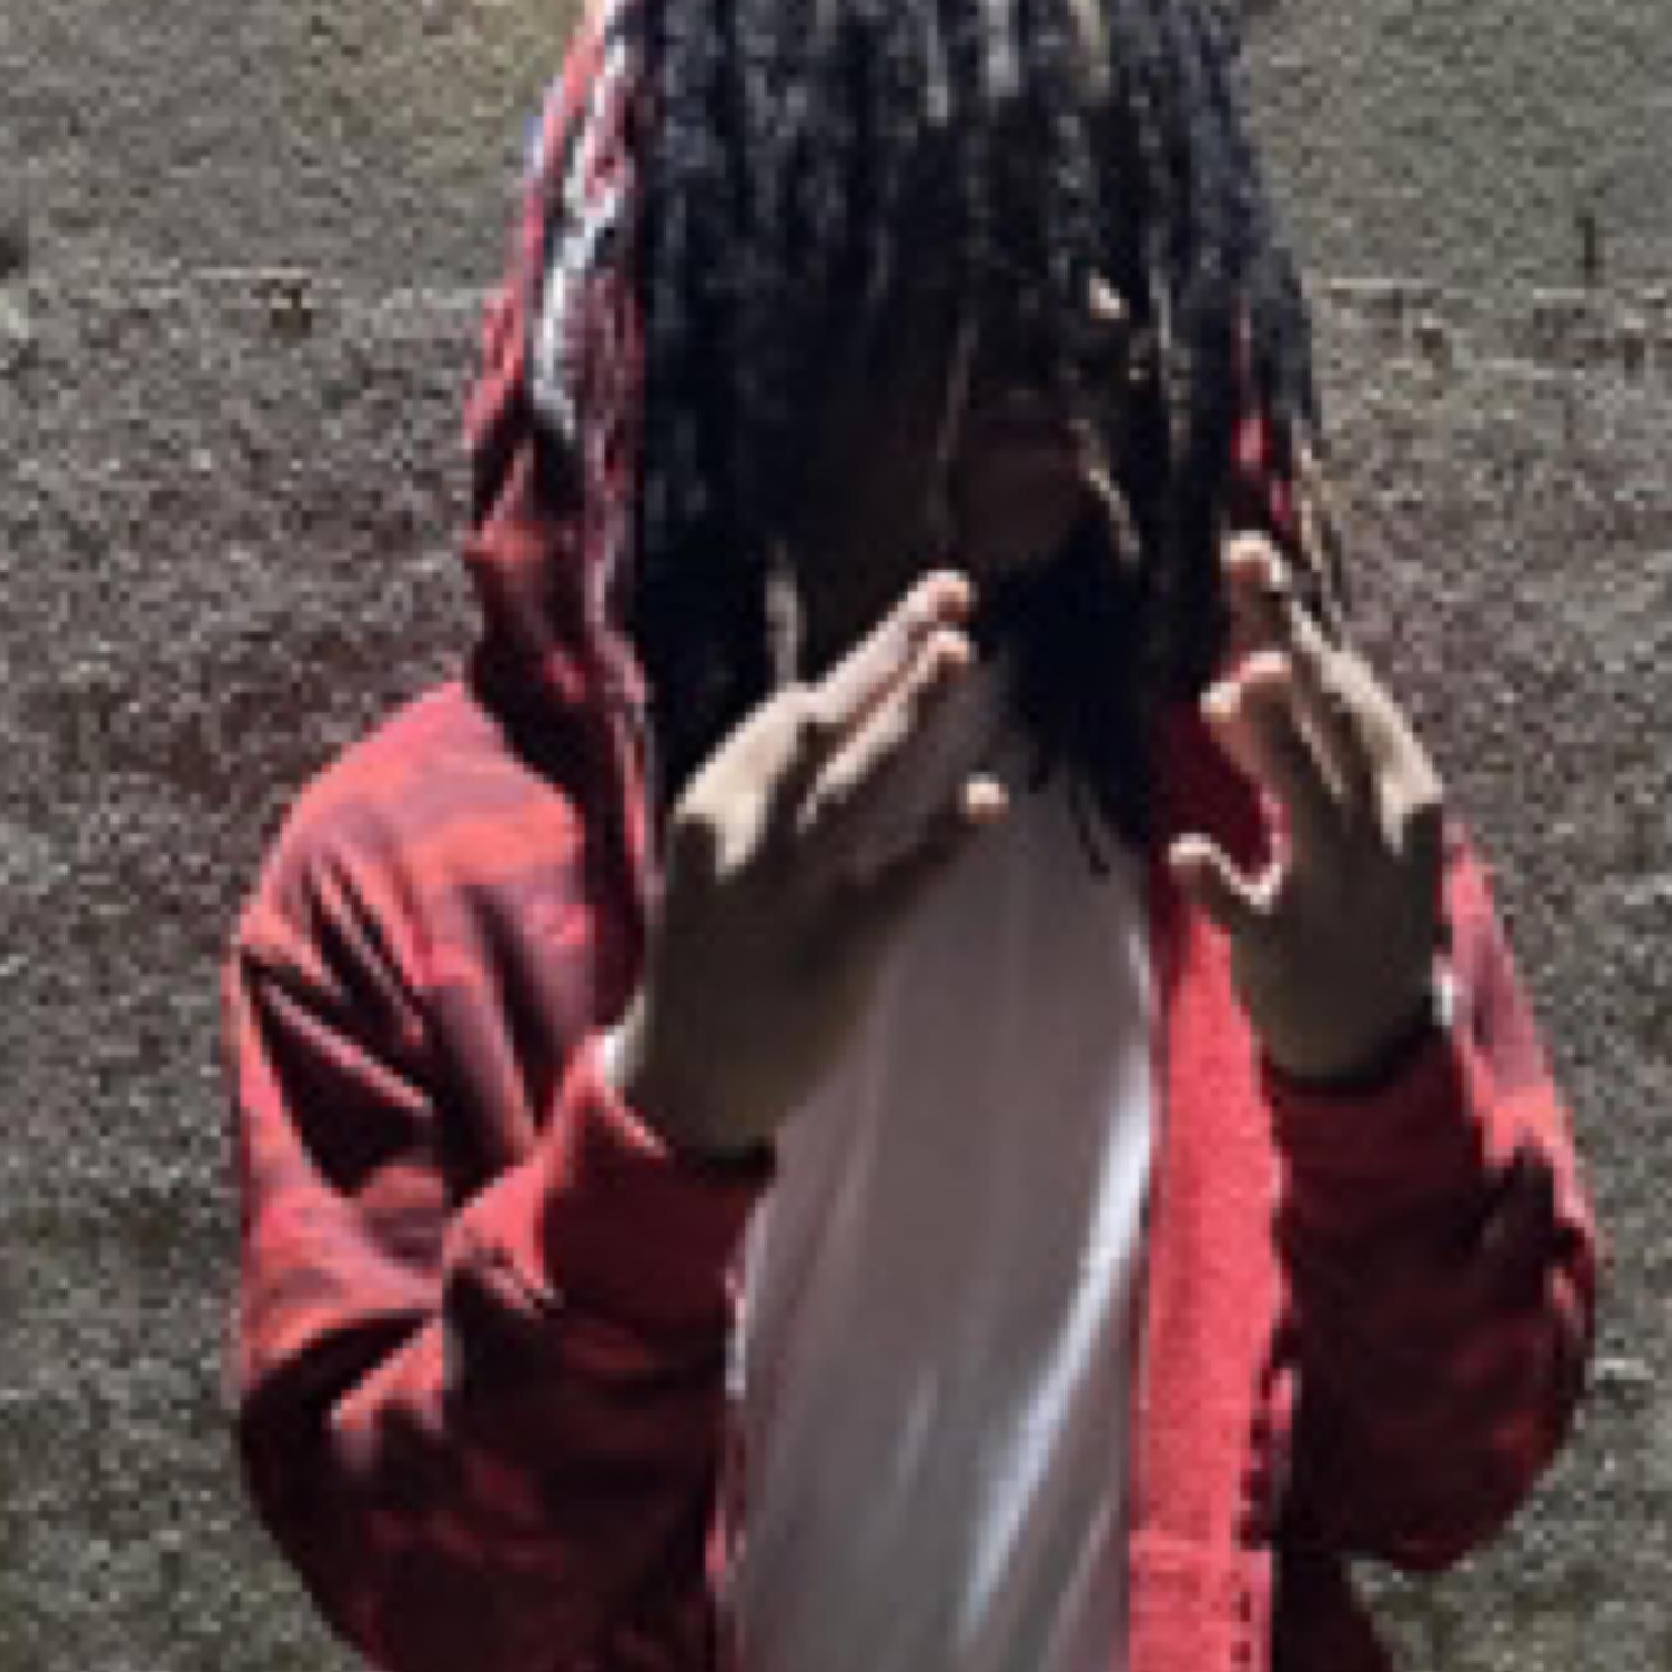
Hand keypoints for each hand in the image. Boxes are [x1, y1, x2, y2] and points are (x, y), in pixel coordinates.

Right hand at [608, 573, 1010, 1160]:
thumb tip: (832, 711)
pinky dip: (944, 838)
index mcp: (712, 803)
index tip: (922, 613)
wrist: (684, 1076)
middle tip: (953, 595)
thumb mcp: (715, 858)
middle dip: (889, 654)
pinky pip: (900, 883)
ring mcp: (786, 892)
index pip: (792, 714)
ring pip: (855, 785)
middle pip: (822, 724)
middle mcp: (743, 835)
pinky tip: (988, 799)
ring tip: (960, 654)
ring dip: (909, 714)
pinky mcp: (833, 951)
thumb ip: (768, 792)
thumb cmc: (712, 959)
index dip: (860, 661)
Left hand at [1168, 535, 1447, 1083]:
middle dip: (1289, 642)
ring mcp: (1337, 890)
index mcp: (1397, 784)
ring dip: (1273, 744)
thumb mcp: (1335, 818)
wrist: (1375, 1030)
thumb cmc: (1354, 903)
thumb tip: (1229, 680)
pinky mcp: (1288, 950)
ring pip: (1306, 806)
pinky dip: (1220, 884)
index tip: (1248, 551)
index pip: (1344, 686)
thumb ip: (1283, 749)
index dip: (1296, 619)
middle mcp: (1377, 827)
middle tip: (1244, 568)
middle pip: (1330, 721)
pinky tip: (1184, 853)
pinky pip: (1251, 914)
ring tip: (1233, 685)